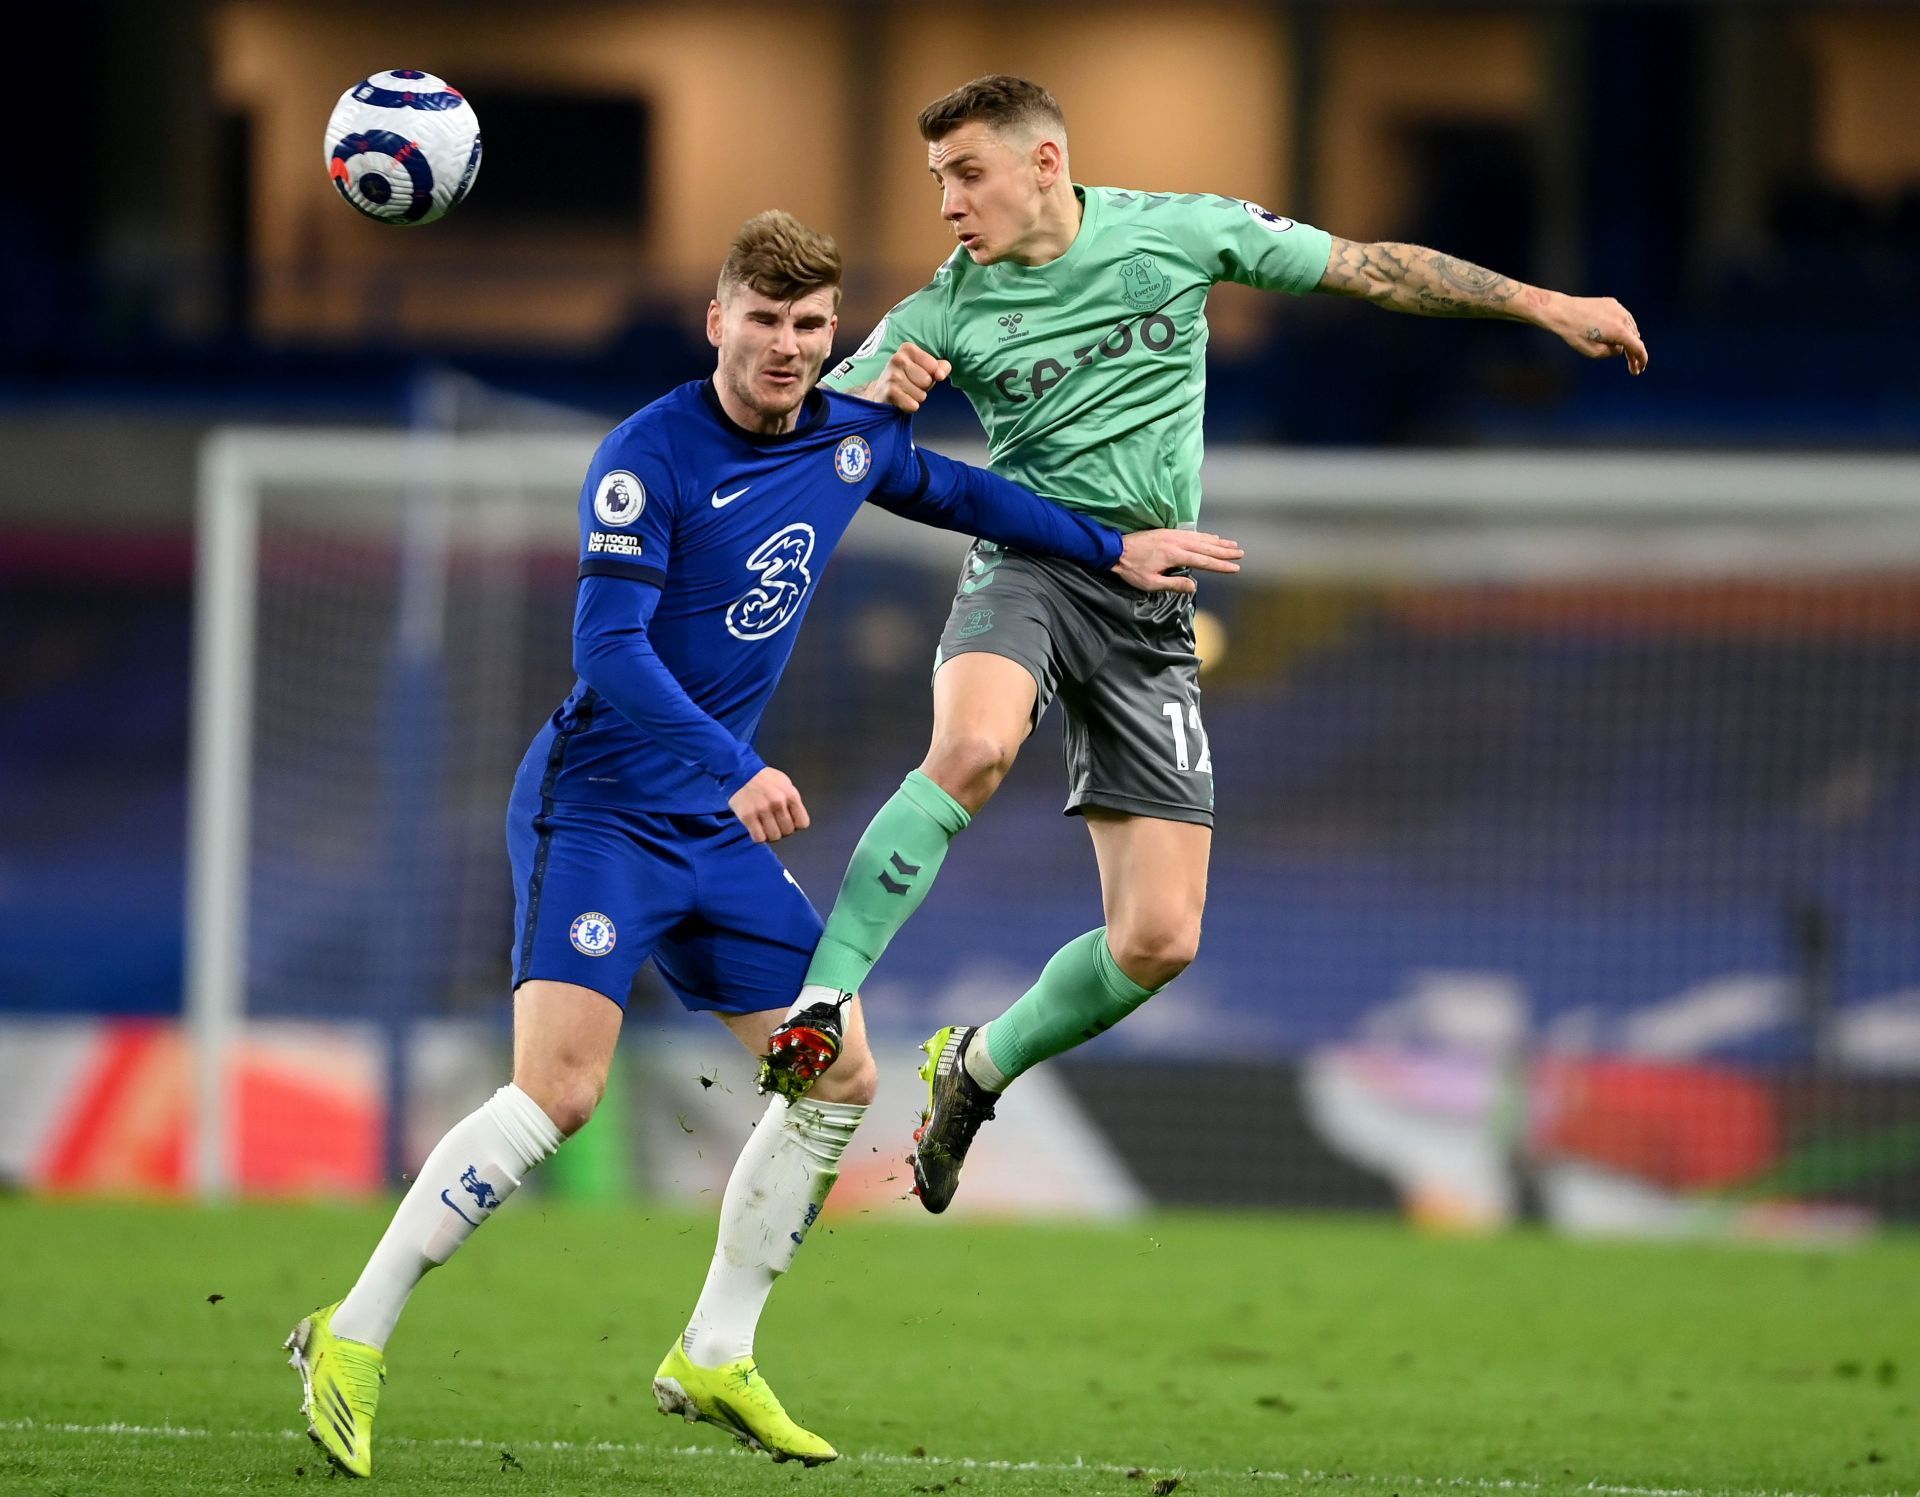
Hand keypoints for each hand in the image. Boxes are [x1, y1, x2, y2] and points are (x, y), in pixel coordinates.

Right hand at [729, 766, 809, 843]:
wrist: (739, 771)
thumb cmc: (764, 778)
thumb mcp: (785, 784)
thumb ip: (792, 800)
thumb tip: (796, 817)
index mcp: (790, 795)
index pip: (802, 823)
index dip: (795, 825)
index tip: (788, 821)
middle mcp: (778, 803)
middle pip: (788, 831)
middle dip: (782, 830)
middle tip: (774, 823)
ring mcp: (762, 810)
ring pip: (774, 837)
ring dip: (770, 834)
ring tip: (765, 826)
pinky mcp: (747, 817)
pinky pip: (759, 838)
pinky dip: (758, 837)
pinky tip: (756, 829)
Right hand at [864, 341, 950, 412]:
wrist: (884, 393)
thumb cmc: (910, 378)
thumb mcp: (928, 368)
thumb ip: (942, 367)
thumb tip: (940, 374)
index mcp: (908, 348)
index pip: (934, 367)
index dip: (931, 375)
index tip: (919, 374)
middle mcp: (898, 358)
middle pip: (928, 381)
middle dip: (923, 387)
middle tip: (911, 384)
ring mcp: (892, 375)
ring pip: (921, 395)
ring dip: (916, 397)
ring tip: (905, 391)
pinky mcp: (889, 392)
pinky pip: (913, 405)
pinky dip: (910, 406)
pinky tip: (902, 400)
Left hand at [1112, 529, 1243, 594]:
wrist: (1115, 550)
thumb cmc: (1132, 570)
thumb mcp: (1150, 583)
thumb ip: (1173, 584)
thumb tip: (1194, 586)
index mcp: (1174, 555)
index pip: (1203, 561)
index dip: (1220, 566)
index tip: (1235, 568)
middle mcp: (1177, 542)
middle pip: (1206, 547)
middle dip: (1224, 551)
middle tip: (1240, 553)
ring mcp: (1173, 535)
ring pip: (1201, 538)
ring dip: (1218, 542)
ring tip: (1232, 544)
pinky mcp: (1168, 532)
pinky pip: (1192, 533)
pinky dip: (1205, 535)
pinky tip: (1212, 536)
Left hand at [1542, 292, 1648, 374]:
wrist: (1562, 311)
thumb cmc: (1575, 334)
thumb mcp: (1593, 352)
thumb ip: (1611, 353)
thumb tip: (1620, 348)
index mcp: (1619, 331)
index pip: (1638, 348)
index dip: (1642, 360)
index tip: (1639, 369)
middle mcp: (1623, 317)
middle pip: (1635, 338)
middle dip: (1633, 353)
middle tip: (1632, 367)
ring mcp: (1618, 308)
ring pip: (1630, 328)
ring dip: (1628, 340)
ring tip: (1624, 352)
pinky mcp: (1612, 303)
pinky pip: (1622, 318)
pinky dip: (1622, 328)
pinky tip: (1616, 336)